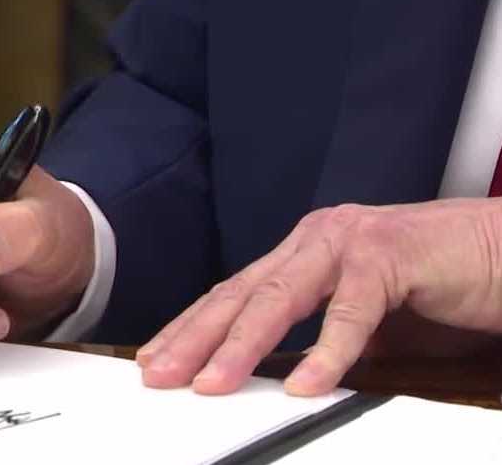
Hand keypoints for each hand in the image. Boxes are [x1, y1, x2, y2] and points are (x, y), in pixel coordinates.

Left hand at [136, 199, 501, 395]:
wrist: (501, 250)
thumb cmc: (434, 285)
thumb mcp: (360, 319)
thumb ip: (316, 336)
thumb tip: (277, 375)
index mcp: (303, 251)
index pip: (233, 292)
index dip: (192, 326)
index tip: (158, 357)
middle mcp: (315, 239)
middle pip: (241, 294)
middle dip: (195, 338)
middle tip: (160, 372)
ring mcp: (348, 242)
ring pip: (280, 298)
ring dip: (241, 346)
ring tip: (211, 384)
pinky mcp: (390, 255)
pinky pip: (351, 312)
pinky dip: (327, 352)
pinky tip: (305, 385)